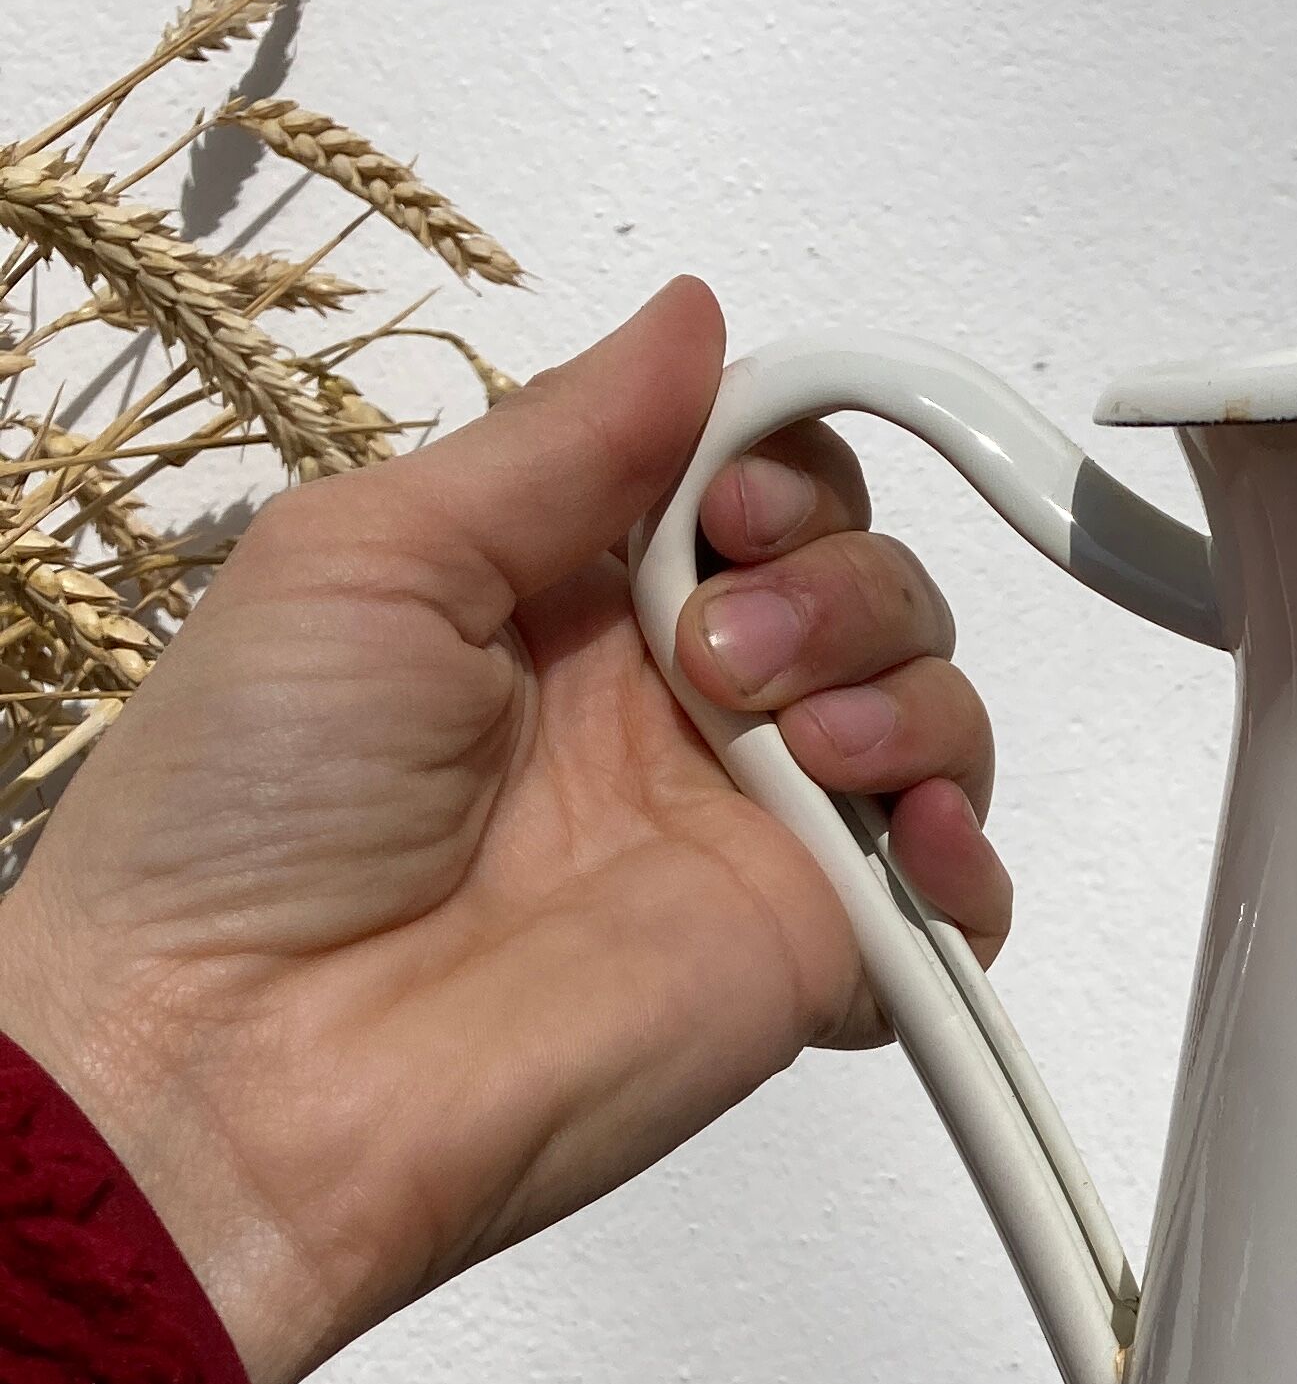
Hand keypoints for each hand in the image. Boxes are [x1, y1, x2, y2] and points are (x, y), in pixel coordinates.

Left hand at [0, 279, 1006, 1383]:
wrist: (237, 1068)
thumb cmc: (244, 817)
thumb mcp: (368, 554)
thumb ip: (559, 438)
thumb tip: (695, 315)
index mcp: (567, 596)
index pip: (761, 482)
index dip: (788, 467)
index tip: (737, 499)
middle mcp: (675, 709)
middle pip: (872, 581)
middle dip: (839, 579)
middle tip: (716, 649)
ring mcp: (747, 837)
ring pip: (932, 713)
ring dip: (902, 689)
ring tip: (792, 743)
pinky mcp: (802, 962)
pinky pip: (957, 903)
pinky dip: (971, 859)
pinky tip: (909, 834)